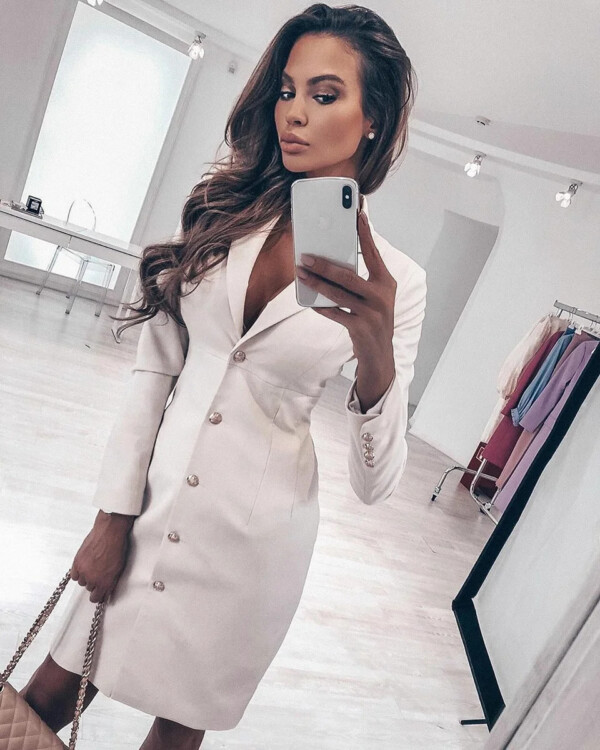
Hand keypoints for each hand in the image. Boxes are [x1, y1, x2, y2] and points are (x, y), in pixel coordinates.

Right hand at [70, 511, 132, 603]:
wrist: (110, 532)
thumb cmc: (117, 548)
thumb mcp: (118, 569)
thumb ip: (110, 582)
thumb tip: (106, 592)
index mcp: (105, 583)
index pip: (96, 599)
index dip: (98, 595)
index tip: (99, 592)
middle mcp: (93, 580)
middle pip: (89, 589)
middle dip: (94, 583)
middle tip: (99, 572)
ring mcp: (84, 572)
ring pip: (81, 582)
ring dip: (86, 577)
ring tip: (93, 566)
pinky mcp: (77, 563)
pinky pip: (74, 575)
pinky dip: (78, 572)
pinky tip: (85, 565)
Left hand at [295, 210, 397, 409]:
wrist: (380, 355)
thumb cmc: (373, 320)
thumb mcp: (374, 298)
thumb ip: (360, 280)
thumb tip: (331, 262)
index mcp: (386, 283)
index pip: (374, 253)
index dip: (365, 234)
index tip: (357, 214)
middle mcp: (381, 296)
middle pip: (349, 275)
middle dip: (325, 264)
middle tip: (306, 256)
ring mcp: (372, 313)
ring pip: (338, 293)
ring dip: (317, 283)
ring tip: (301, 274)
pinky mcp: (361, 328)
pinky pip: (335, 313)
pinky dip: (320, 305)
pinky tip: (308, 299)